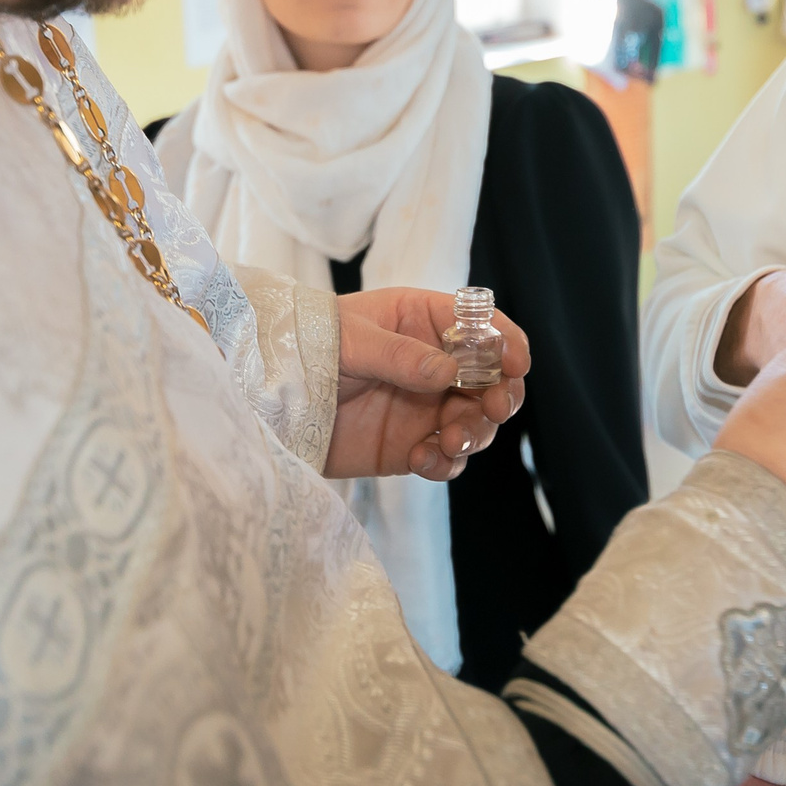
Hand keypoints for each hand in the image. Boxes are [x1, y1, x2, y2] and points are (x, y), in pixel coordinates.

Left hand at [323, 288, 528, 480]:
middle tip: (496, 408)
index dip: (505, 342)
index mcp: (423, 322)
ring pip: (476, 422)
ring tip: (450, 441)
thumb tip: (447, 372)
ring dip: (475, 433)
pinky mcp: (411, 445)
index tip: (515, 364)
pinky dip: (444, 463)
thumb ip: (398, 356)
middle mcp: (434, 365)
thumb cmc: (307, 347)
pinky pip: (447, 459)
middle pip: (492, 380)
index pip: (480, 326)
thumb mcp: (350, 341)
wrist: (269, 399)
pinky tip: (422, 460)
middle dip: (503, 394)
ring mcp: (426, 407)